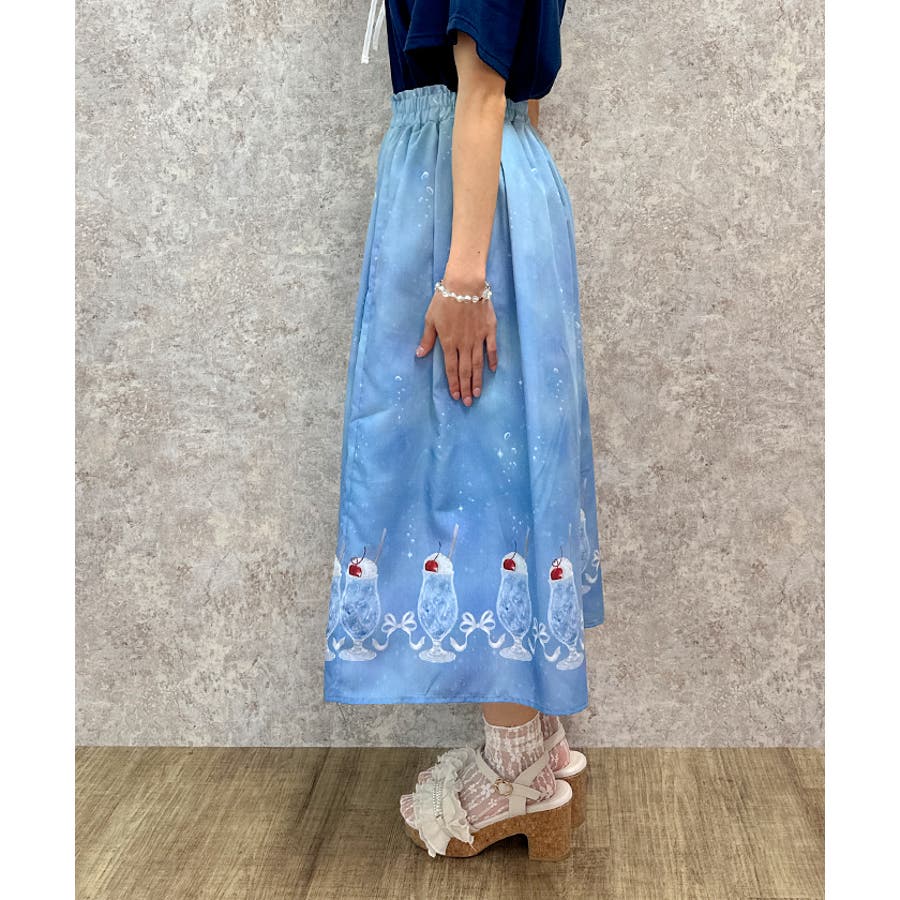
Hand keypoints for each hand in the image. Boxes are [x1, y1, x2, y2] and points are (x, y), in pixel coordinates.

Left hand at [414, 279, 497, 405]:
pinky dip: (492, 360)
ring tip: (477, 393)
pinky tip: (492, 370)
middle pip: (465, 370)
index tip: (455, 396)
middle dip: (465, 388)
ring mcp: (478, 338)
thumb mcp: (430, 319)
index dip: (453, 384)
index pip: (451, 368)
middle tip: (468, 402)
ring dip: (477, 380)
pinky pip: (492, 349)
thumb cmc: (444, 300)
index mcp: (448, 342)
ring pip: (478, 364)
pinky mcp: (489, 330)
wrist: (465, 284)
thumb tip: (419, 355)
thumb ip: (427, 339)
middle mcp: (464, 344)